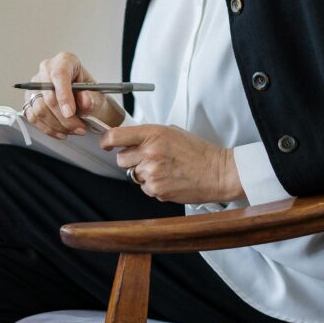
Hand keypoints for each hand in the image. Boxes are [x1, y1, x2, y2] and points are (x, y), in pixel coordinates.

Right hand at [23, 51, 123, 138]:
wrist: (84, 100)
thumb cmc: (89, 93)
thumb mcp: (97, 94)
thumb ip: (92, 97)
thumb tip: (85, 100)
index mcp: (65, 61)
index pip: (59, 75)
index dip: (64, 95)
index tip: (70, 113)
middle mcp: (47, 70)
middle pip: (48, 96)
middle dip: (64, 117)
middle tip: (79, 127)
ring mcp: (35, 85)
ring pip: (39, 109)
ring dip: (57, 125)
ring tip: (73, 130)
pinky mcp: (30, 100)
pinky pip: (33, 117)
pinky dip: (48, 128)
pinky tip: (62, 131)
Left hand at [100, 123, 243, 203]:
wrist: (217, 172)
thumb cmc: (199, 152)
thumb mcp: (173, 132)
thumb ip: (150, 134)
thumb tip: (132, 139)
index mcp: (154, 134)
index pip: (117, 136)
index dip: (106, 140)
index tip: (106, 143)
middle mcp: (150, 152)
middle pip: (121, 159)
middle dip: (131, 159)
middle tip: (148, 159)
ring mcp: (152, 173)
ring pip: (133, 175)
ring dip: (144, 173)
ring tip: (165, 170)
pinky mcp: (157, 190)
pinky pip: (145, 188)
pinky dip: (154, 186)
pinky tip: (169, 179)